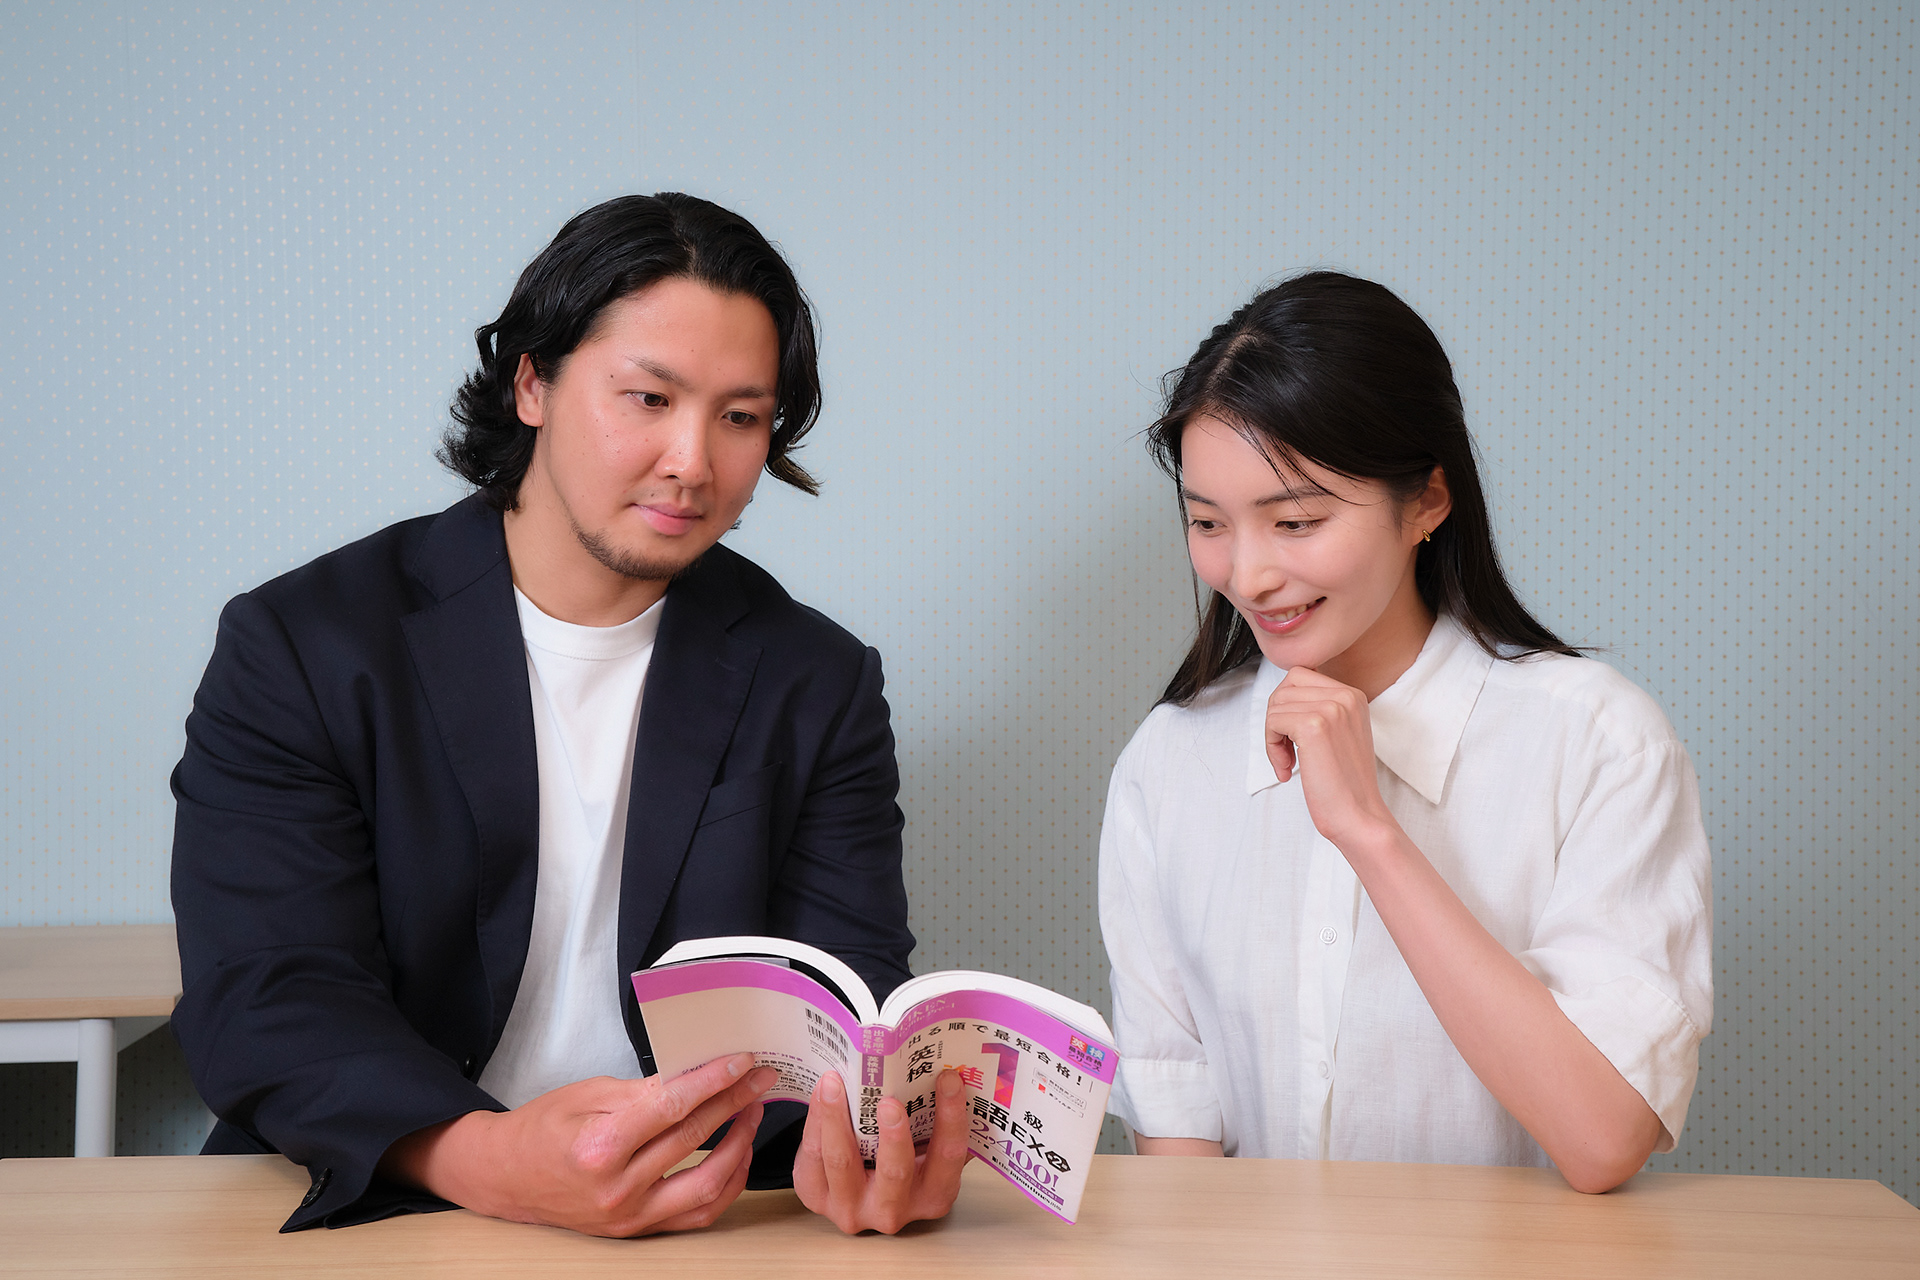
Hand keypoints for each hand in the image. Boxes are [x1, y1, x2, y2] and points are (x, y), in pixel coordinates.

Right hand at [381, 1053, 775, 1236]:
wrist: (506, 1177)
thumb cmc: (543, 1128)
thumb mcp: (588, 1093)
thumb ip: (644, 1089)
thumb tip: (695, 1075)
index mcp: (600, 1145)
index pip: (674, 1106)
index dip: (715, 1081)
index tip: (743, 1062)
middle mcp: (617, 1187)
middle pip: (694, 1137)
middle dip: (735, 1103)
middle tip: (759, 1079)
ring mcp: (629, 1215)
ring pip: (707, 1184)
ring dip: (740, 1146)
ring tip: (752, 1114)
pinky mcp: (636, 1229)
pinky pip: (696, 1214)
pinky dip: (725, 1185)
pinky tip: (736, 1156)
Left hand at [794, 1068, 969, 1233]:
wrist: (857, 1184)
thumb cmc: (900, 1156)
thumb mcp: (926, 1146)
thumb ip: (937, 1120)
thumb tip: (947, 1067)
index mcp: (933, 1195)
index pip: (948, 1157)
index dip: (952, 1118)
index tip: (949, 1078)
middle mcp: (894, 1209)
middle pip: (895, 1172)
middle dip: (893, 1136)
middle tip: (889, 1101)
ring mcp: (853, 1208)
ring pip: (842, 1163)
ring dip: (838, 1118)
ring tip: (836, 1083)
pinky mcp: (817, 1197)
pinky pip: (813, 1158)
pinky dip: (816, 1122)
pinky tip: (821, 1093)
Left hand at [1265, 666, 1397, 848]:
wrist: (1359, 816)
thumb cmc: (1344, 782)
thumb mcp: (1339, 733)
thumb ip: (1320, 709)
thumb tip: (1282, 694)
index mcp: (1353, 695)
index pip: (1300, 677)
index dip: (1287, 708)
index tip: (1295, 740)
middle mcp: (1345, 695)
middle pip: (1285, 687)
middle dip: (1276, 719)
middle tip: (1286, 752)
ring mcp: (1331, 708)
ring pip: (1276, 705)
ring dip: (1273, 736)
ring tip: (1288, 763)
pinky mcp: (1314, 726)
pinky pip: (1273, 722)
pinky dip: (1272, 747)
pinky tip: (1287, 770)